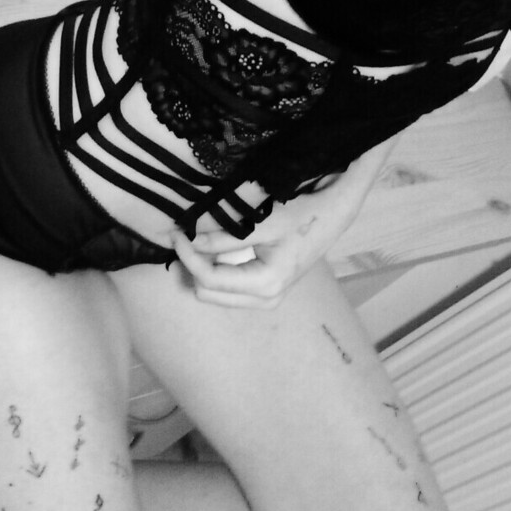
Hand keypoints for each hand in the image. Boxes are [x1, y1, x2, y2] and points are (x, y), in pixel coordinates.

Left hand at [171, 137, 397, 308]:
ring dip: (202, 269)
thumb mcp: (261, 222)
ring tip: (193, 240)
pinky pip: (229, 287)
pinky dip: (215, 269)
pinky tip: (211, 247)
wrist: (334, 211)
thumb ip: (224, 237)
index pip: (209, 278)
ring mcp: (267, 296)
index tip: (175, 231)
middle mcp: (265, 298)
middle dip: (192, 266)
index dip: (187, 255)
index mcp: (265, 284)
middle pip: (208, 293)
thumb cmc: (302, 213)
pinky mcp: (266, 288)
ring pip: (217, 293)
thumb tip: (191, 242)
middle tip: (182, 235)